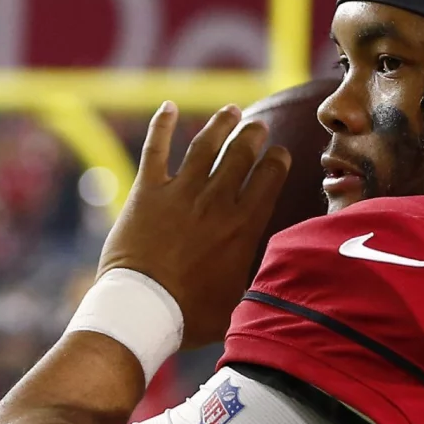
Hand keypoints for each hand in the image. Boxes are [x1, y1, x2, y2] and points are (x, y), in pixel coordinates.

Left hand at [97, 103, 291, 348]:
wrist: (144, 309)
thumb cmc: (191, 316)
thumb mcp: (240, 302)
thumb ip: (258, 280)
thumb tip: (278, 278)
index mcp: (243, 226)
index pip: (268, 179)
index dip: (276, 161)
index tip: (280, 154)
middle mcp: (216, 202)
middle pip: (241, 155)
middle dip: (253, 136)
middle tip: (258, 128)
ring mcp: (181, 193)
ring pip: (206, 145)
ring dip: (221, 125)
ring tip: (231, 111)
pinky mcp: (147, 192)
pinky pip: (156, 149)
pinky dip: (162, 125)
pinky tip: (168, 107)